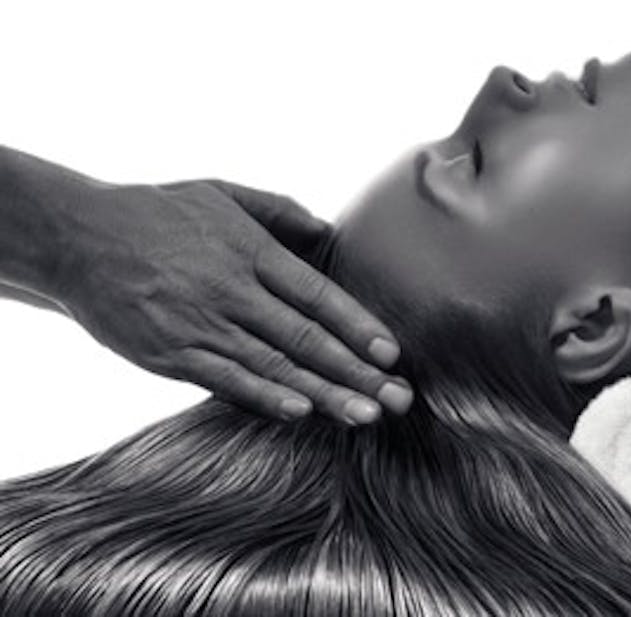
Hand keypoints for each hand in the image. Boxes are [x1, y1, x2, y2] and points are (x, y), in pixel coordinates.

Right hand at [54, 178, 412, 423]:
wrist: (76, 237)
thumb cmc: (157, 214)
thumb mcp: (221, 192)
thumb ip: (279, 210)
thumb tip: (328, 231)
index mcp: (249, 251)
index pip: (316, 295)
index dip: (357, 325)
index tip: (391, 352)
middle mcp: (230, 290)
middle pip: (305, 337)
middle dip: (355, 370)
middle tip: (398, 398)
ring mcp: (200, 326)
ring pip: (273, 365)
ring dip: (323, 394)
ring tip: (365, 415)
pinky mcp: (170, 355)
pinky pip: (225, 381)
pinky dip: (264, 397)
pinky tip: (300, 413)